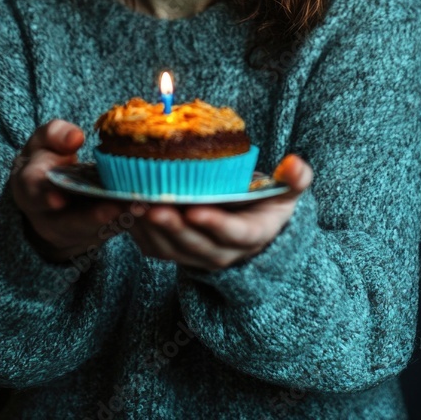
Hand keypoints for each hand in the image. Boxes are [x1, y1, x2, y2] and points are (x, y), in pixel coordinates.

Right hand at [10, 119, 145, 262]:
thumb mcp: (44, 141)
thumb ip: (55, 134)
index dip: (43, 195)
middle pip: (63, 220)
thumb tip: (75, 137)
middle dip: (87, 218)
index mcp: (28, 184)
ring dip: (112, 221)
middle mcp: (45, 214)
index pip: (32, 188)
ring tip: (134, 208)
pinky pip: (106, 231)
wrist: (51, 189)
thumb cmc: (48, 158)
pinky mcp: (90, 234)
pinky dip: (123, 221)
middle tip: (111, 210)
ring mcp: (68, 229)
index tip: (58, 198)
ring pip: (89, 230)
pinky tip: (140, 210)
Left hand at [129, 154, 312, 271]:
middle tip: (153, 206)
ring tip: (134, 204)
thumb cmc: (267, 202)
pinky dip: (138, 231)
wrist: (250, 226)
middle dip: (173, 227)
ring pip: (171, 249)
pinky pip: (154, 248)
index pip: (234, 235)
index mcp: (252, 236)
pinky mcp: (176, 253)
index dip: (215, 224)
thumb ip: (295, 179)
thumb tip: (296, 164)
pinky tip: (125, 209)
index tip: (197, 210)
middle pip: (196, 246)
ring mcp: (197, 256)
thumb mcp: (287, 192)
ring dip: (150, 229)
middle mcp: (223, 253)